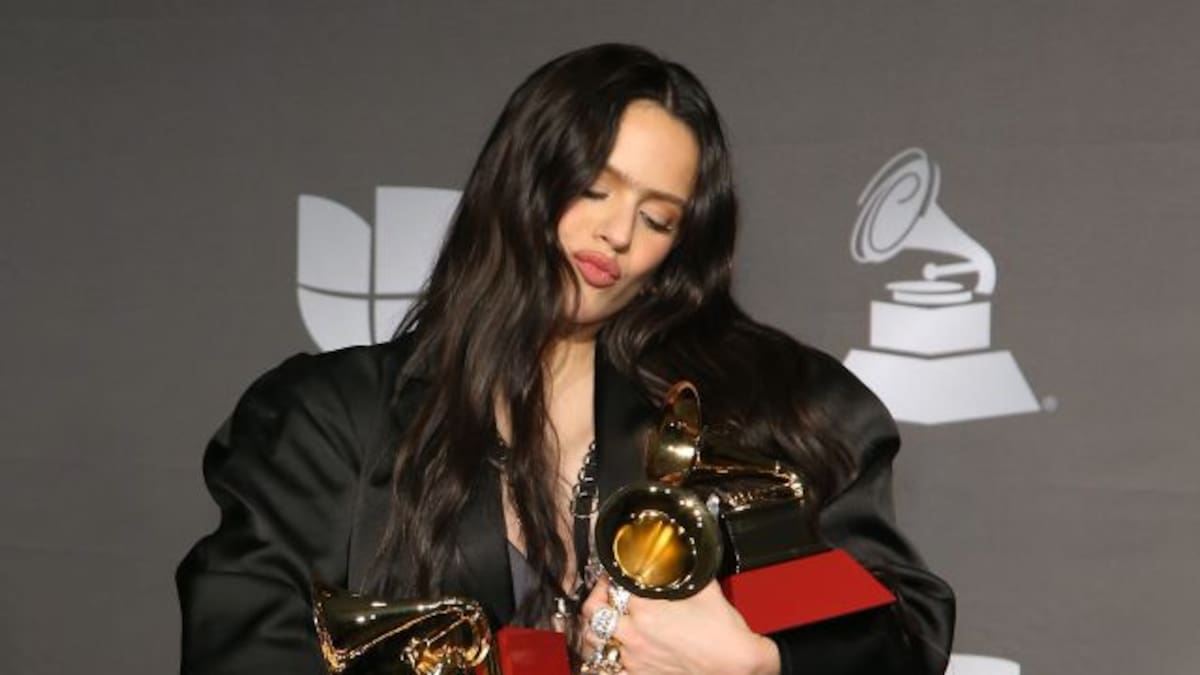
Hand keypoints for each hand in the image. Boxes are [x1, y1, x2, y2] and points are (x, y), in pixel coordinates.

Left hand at [580, 576, 780, 674]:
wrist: (735, 665)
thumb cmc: (723, 633)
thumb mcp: (704, 588)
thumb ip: (685, 569)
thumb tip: (680, 553)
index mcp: (646, 609)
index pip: (613, 584)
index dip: (612, 575)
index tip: (616, 573)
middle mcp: (635, 634)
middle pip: (593, 611)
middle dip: (596, 596)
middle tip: (604, 591)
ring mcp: (635, 658)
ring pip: (593, 641)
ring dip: (594, 627)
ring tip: (603, 619)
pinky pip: (607, 670)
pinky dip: (603, 660)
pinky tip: (609, 652)